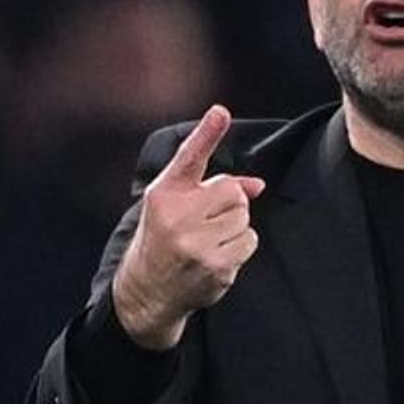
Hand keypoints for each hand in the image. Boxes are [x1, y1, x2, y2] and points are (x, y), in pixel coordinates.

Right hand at [112, 105, 265, 349]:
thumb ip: (212, 187)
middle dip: (228, 204)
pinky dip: (240, 247)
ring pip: (244, 216)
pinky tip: (216, 255)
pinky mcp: (214, 265)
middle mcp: (177, 216)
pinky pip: (250, 240)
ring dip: (235, 226)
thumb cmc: (164, 237)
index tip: (220, 112)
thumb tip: (257, 185)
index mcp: (165, 193)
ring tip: (209, 239)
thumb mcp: (175, 205)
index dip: (207, 133)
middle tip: (206, 221)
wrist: (147, 290)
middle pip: (232, 191)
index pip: (190, 157)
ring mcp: (195, 243)